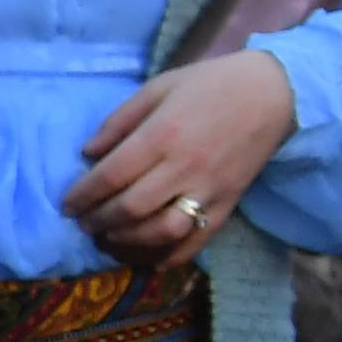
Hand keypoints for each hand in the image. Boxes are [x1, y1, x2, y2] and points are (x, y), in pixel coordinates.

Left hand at [62, 50, 297, 263]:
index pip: (111, 176)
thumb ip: (119, 122)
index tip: (66, 205)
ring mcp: (210, 190)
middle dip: (98, 221)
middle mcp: (185, 167)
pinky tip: (145, 257)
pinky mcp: (229, 205)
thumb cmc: (209, 85)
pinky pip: (197, 242)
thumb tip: (87, 154)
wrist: (274, 93)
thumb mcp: (157, 88)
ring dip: (127, 243)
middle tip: (83, 223)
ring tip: (107, 240)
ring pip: (162, 232)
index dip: (82, 196)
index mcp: (163, 135)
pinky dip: (167, 257)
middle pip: (131, 208)